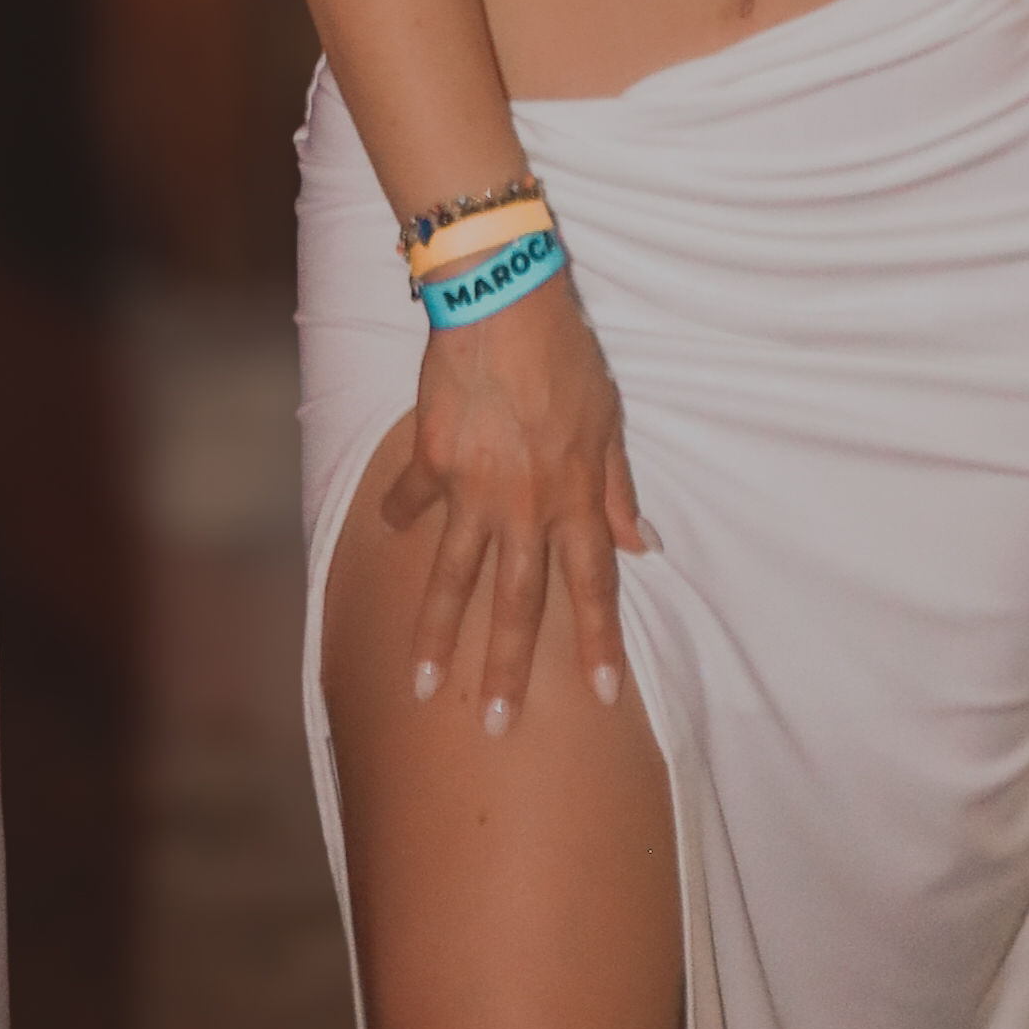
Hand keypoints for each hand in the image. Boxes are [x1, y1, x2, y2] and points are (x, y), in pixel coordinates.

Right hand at [380, 270, 650, 730]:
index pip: (593, 585)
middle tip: (493, 725)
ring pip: (454, 577)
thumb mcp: (609, 420)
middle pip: (516, 602)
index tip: (604, 694)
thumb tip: (642, 543)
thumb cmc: (566, 355)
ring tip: (421, 684)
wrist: (503, 302)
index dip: (599, 641)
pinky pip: (412, 498)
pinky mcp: (432, 462)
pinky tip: (386, 529)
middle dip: (505, 670)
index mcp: (575, 497)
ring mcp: (473, 490)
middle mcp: (525, 507)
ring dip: (437, 634)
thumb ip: (618, 488)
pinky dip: (397, 511)